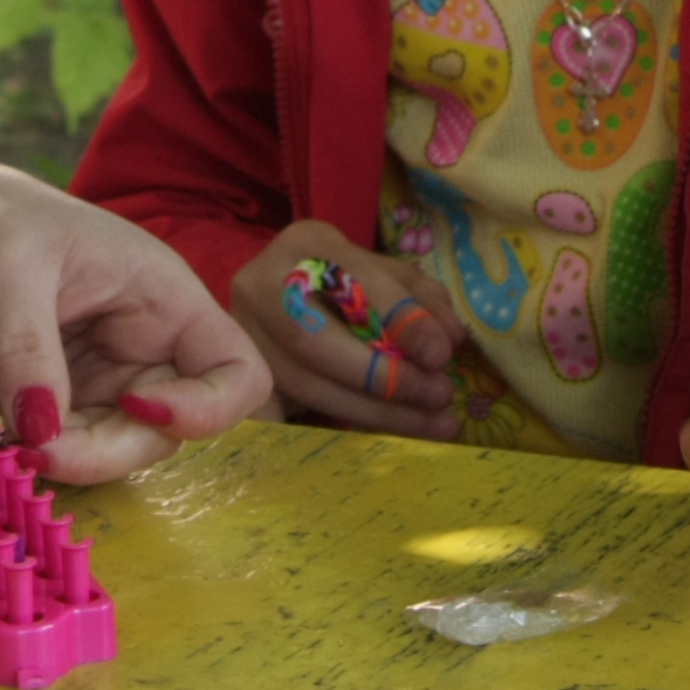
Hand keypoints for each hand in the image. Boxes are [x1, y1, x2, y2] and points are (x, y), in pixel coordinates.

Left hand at [0, 154, 273, 479]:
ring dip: (76, 460)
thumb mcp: (5, 271)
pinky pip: (70, 448)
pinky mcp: (55, 402)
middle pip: (173, 429)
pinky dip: (45, 455)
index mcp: (162, 298)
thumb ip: (28, 350)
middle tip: (43, 450)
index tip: (139, 405)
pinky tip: (4, 442)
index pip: (236, 371)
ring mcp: (100, 379)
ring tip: (16, 446)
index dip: (208, 407)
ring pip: (119, 448)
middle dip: (114, 449)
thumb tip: (45, 432)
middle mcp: (144, 345)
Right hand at [225, 219, 463, 439]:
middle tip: (437, 396)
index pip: (353, 280)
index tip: (442, 355)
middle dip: (382, 376)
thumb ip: (421, 299)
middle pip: (313, 339)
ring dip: (374, 413)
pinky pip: (284, 418)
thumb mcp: (387, 277)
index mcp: (306, 244)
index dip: (399, 319)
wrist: (284, 304)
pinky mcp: (240, 380)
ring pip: (304, 384)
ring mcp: (242, 335)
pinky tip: (379, 446)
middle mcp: (260, 284)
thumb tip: (448, 338)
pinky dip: (333, 433)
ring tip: (431, 425)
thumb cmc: (349, 287)